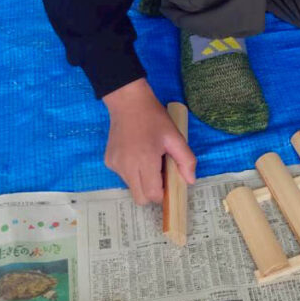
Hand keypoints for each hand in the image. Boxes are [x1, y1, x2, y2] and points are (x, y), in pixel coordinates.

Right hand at [103, 79, 195, 204]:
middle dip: (152, 192)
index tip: (169, 181)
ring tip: (148, 159)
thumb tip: (190, 181)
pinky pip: (123, 176)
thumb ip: (186, 160)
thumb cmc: (154, 118)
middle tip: (160, 173)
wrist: (128, 101)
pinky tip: (136, 154)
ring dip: (142, 181)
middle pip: (140, 198)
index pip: (153, 195)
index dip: (164, 193)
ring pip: (132, 187)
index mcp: (145, 161)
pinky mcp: (109, 161)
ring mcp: (116, 165)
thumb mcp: (175, 137)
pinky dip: (132, 172)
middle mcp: (127, 167)